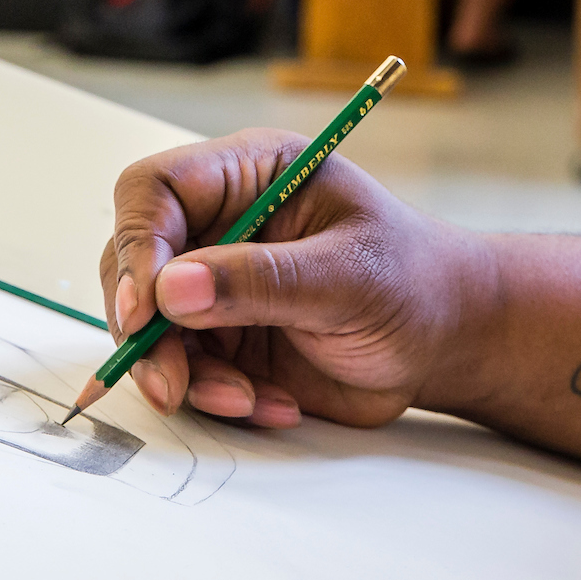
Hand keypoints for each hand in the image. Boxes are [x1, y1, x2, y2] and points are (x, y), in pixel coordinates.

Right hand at [99, 128, 497, 428]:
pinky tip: (272, 405)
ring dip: (184, 374)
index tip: (146, 309)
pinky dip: (216, 397)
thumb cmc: (415, 283)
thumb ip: (263, 280)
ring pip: (151, 326)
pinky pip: (185, 370)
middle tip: (173, 381)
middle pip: (133, 262)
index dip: (138, 245)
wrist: (447, 339)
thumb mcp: (348, 276)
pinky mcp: (223, 338)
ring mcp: (217, 283)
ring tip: (246, 399)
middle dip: (148, 330)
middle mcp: (222, 223)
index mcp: (251, 174)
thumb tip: (170, 290)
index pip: (155, 190)